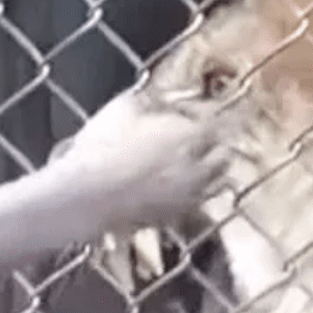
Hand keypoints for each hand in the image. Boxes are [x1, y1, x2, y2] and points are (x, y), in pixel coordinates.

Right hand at [49, 90, 229, 231]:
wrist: (88, 196)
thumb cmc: (103, 146)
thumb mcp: (123, 108)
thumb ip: (148, 99)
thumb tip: (159, 96)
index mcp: (189, 136)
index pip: (216, 126)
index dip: (208, 120)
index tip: (199, 117)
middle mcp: (198, 168)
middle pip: (224, 157)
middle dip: (218, 148)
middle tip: (206, 142)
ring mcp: (191, 196)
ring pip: (218, 184)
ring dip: (213, 173)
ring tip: (200, 167)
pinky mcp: (177, 217)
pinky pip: (199, 204)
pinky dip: (197, 195)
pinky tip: (182, 190)